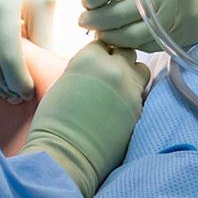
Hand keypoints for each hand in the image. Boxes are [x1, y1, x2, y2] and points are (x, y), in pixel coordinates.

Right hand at [21, 44, 149, 197]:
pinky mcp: (139, 110)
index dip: (100, 53)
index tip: (96, 63)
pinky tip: (121, 107)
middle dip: (118, 61)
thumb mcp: (64, 82)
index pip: (103, 42)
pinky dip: (134, 96)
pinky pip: (142, 93)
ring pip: (141, 69)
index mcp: (89, 58)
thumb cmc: (54, 121)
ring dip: (132, 76)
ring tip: (118, 91)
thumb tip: (96, 69)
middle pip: (126, 52)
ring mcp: (130, 89)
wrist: (66, 154)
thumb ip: (84, 68)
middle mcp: (113, 68)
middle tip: (108, 77)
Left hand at [79, 0, 197, 50]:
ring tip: (99, 33)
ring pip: (132, 36)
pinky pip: (152, 44)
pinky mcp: (187, 35)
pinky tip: (125, 40)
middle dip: (95, 21)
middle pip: (117, 15)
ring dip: (110, 37)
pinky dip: (134, 44)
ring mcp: (177, 18)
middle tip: (84, 22)